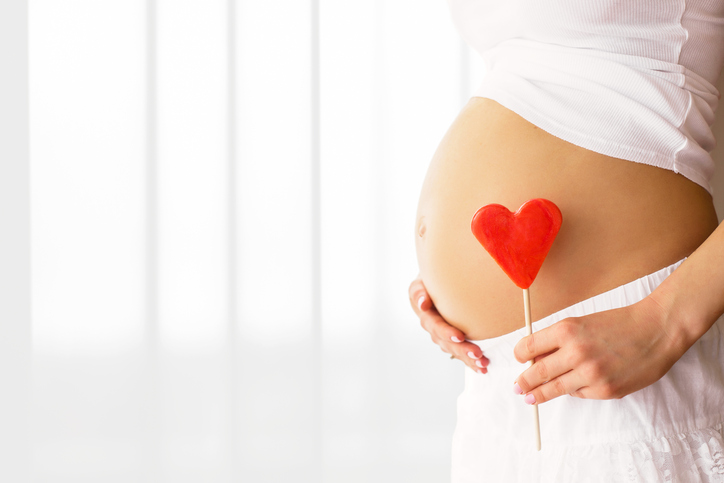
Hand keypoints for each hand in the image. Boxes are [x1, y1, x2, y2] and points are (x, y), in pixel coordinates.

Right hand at [408, 276, 489, 373]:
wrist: (439, 283)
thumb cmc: (432, 279)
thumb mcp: (422, 281)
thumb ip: (420, 291)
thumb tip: (423, 304)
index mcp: (426, 315)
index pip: (435, 325)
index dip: (446, 332)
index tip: (460, 336)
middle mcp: (433, 328)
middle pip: (447, 342)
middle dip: (462, 350)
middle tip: (478, 354)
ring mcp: (443, 336)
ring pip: (455, 350)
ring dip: (468, 359)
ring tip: (483, 364)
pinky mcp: (453, 340)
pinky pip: (461, 352)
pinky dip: (471, 362)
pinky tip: (483, 368)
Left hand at [512, 294, 685, 403]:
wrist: (656, 330)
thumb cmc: (617, 324)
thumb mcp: (581, 323)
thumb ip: (558, 340)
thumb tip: (534, 357)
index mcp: (566, 330)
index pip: (528, 347)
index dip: (519, 355)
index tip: (517, 359)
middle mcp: (575, 352)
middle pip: (536, 372)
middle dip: (523, 381)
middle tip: (517, 387)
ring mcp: (590, 374)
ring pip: (554, 388)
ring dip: (539, 395)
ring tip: (530, 398)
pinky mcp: (605, 390)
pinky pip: (579, 394)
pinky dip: (574, 390)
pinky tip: (576, 386)